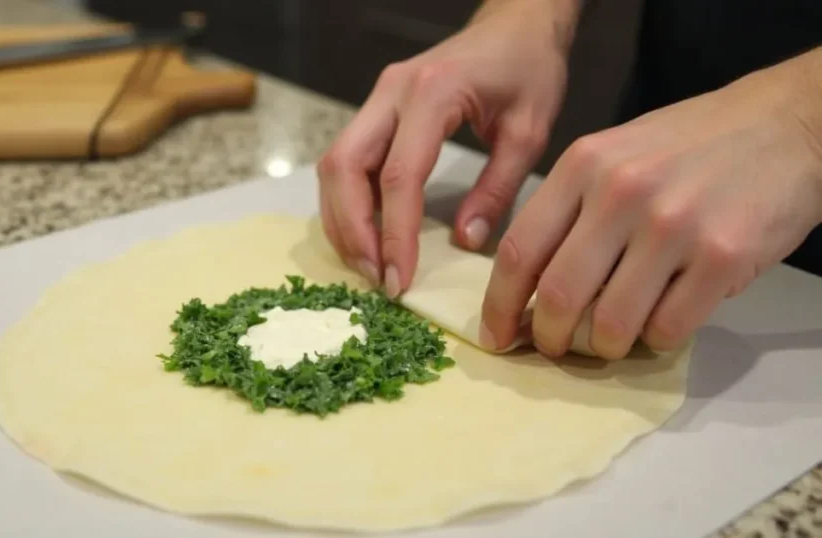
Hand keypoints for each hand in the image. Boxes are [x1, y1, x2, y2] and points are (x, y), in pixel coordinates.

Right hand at [316, 0, 580, 296]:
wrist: (516, 24)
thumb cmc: (528, 69)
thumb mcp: (529, 131)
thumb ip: (499, 188)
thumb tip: (465, 242)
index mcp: (432, 94)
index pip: (399, 176)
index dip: (394, 233)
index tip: (400, 278)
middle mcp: (391, 93)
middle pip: (344, 167)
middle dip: (352, 229)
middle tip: (374, 275)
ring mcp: (377, 98)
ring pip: (334, 164)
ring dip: (342, 219)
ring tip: (367, 263)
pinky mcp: (376, 109)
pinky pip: (346, 160)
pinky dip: (348, 202)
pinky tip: (367, 234)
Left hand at [480, 57, 821, 358]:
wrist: (787, 122)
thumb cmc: (693, 144)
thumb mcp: (614, 154)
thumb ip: (570, 210)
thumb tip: (530, 287)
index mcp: (583, 165)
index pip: (520, 251)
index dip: (499, 306)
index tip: (495, 336)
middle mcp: (621, 192)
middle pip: (558, 296)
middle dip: (549, 338)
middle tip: (555, 347)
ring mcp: (673, 225)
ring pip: (612, 323)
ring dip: (605, 346)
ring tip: (614, 337)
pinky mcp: (722, 255)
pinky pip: (668, 328)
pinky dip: (657, 339)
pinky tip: (664, 317)